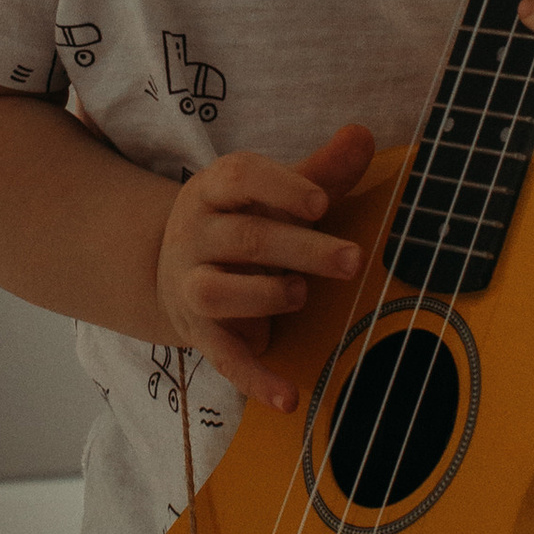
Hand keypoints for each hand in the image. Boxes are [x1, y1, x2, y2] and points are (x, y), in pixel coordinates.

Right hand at [156, 121, 371, 412]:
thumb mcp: (274, 196)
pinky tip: (289, 398)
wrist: (172, 272)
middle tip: (353, 259)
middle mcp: (194, 234)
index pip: (240, 177)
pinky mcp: (199, 333)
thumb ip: (320, 172)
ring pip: (218, 292)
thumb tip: (362, 135)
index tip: (322, 202)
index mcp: (213, 191)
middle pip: (246, 238)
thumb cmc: (243, 224)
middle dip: (302, 248)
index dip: (281, 188)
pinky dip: (256, 380)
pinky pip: (224, 359)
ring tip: (301, 294)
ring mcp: (191, 285)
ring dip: (266, 296)